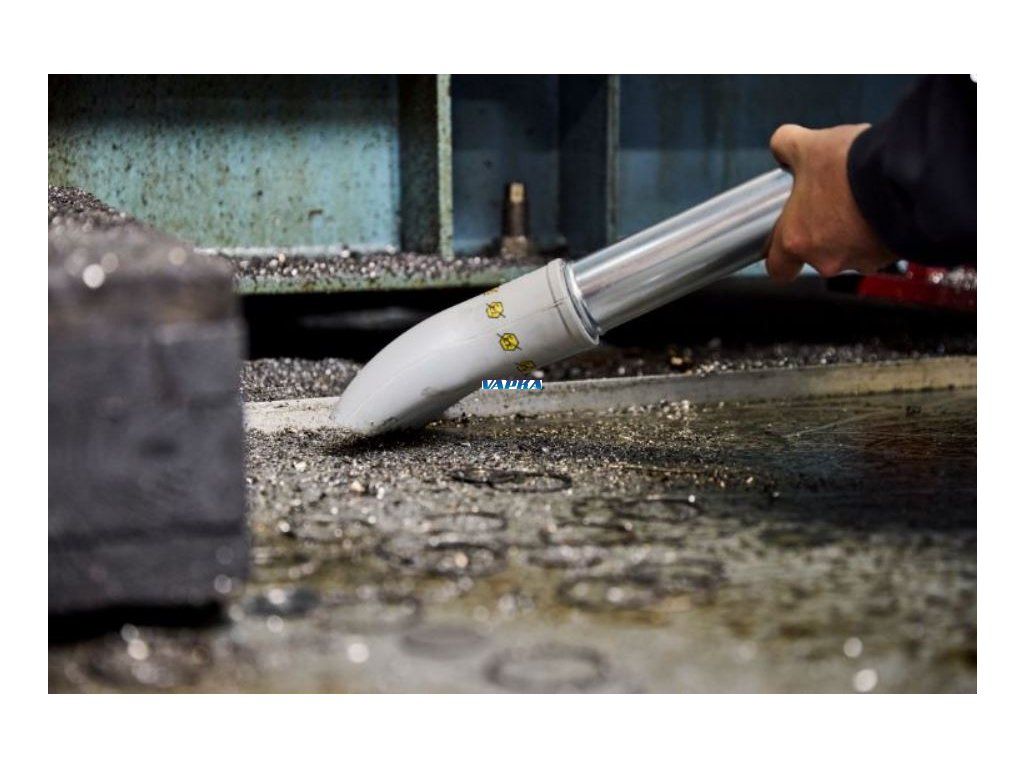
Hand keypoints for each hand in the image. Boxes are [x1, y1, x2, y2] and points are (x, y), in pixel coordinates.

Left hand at [765, 123, 895, 281]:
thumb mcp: (807, 145)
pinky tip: (885, 204)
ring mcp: (861, 261)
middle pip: (818, 256)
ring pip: (852, 252)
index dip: (782, 259)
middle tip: (833, 205)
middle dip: (824, 234)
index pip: (778, 268)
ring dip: (854, 232)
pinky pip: (882, 246)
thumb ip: (785, 146)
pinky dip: (881, 230)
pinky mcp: (892, 255)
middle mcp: (825, 259)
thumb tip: (781, 148)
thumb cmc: (848, 165)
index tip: (787, 244)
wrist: (904, 172)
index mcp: (795, 239)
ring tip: (863, 199)